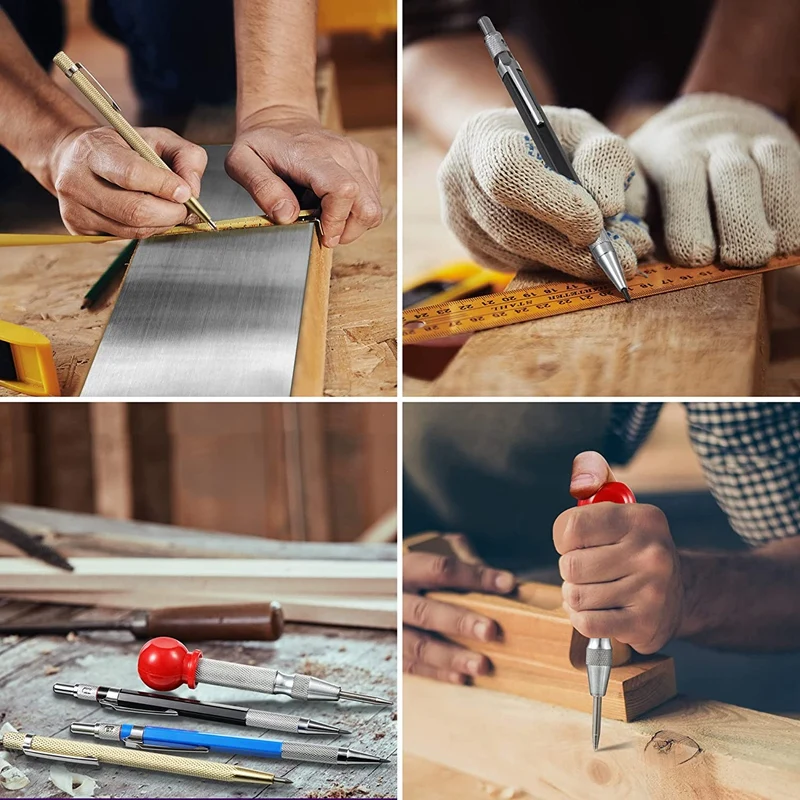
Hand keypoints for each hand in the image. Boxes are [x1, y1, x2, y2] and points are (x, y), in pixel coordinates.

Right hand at [48, 126, 206, 237]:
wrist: (74, 157)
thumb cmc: (122, 147)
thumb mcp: (157, 138)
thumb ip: (185, 156)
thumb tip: (192, 190)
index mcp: (93, 149)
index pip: (131, 174)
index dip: (165, 186)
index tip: (185, 191)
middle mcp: (76, 180)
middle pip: (135, 211)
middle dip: (170, 213)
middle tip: (183, 207)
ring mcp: (75, 209)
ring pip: (134, 230)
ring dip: (161, 224)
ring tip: (166, 209)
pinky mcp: (80, 230)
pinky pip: (125, 238)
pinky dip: (146, 229)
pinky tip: (145, 214)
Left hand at [226, 110, 382, 247]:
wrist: (281, 120)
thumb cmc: (263, 144)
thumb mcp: (242, 162)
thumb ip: (261, 188)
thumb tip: (286, 215)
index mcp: (312, 154)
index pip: (343, 191)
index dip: (336, 221)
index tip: (322, 233)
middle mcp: (342, 153)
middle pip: (367, 207)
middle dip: (347, 230)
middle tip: (322, 229)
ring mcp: (358, 156)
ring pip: (373, 209)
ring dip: (350, 221)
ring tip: (324, 210)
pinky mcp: (366, 161)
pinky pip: (373, 200)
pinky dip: (355, 209)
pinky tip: (332, 200)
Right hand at [403, 534, 515, 682]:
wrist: (386, 585)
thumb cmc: (422, 568)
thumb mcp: (437, 549)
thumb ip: (464, 558)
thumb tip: (502, 579)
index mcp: (406, 567)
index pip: (441, 569)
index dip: (475, 576)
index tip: (507, 583)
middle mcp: (395, 599)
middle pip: (425, 611)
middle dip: (459, 622)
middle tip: (490, 631)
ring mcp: (393, 628)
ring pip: (419, 645)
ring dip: (451, 656)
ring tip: (481, 664)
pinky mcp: (395, 652)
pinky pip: (414, 666)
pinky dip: (439, 673)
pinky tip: (463, 677)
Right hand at [438, 107, 653, 279]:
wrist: (526, 158)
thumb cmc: (561, 143)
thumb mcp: (590, 135)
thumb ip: (605, 159)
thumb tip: (608, 207)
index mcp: (483, 135)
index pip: (507, 172)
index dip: (551, 202)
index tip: (597, 224)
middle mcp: (457, 179)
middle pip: (510, 226)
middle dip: (570, 249)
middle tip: (623, 260)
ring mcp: (458, 220)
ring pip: (516, 255)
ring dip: (570, 262)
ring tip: (616, 254)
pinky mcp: (471, 251)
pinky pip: (515, 268)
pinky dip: (554, 265)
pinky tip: (579, 252)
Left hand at [553, 452, 682, 653]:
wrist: (683, 592)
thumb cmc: (635, 546)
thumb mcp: (620, 507)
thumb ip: (593, 479)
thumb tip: (581, 478)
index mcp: (642, 519)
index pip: (571, 527)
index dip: (563, 538)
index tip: (575, 542)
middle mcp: (651, 553)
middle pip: (570, 566)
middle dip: (570, 570)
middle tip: (588, 569)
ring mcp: (651, 592)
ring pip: (576, 596)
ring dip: (576, 595)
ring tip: (595, 589)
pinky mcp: (645, 624)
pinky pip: (586, 623)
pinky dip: (582, 618)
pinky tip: (598, 609)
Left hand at [629, 93, 799, 266]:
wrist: (708, 118)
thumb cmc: (660, 171)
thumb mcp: (635, 180)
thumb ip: (629, 208)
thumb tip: (618, 249)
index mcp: (674, 151)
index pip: (681, 179)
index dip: (688, 218)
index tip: (694, 255)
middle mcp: (719, 142)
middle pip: (734, 174)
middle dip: (740, 218)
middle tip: (743, 258)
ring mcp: (759, 142)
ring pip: (777, 164)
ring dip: (781, 210)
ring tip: (777, 251)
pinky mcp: (787, 147)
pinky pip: (799, 171)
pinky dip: (798, 204)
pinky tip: (794, 239)